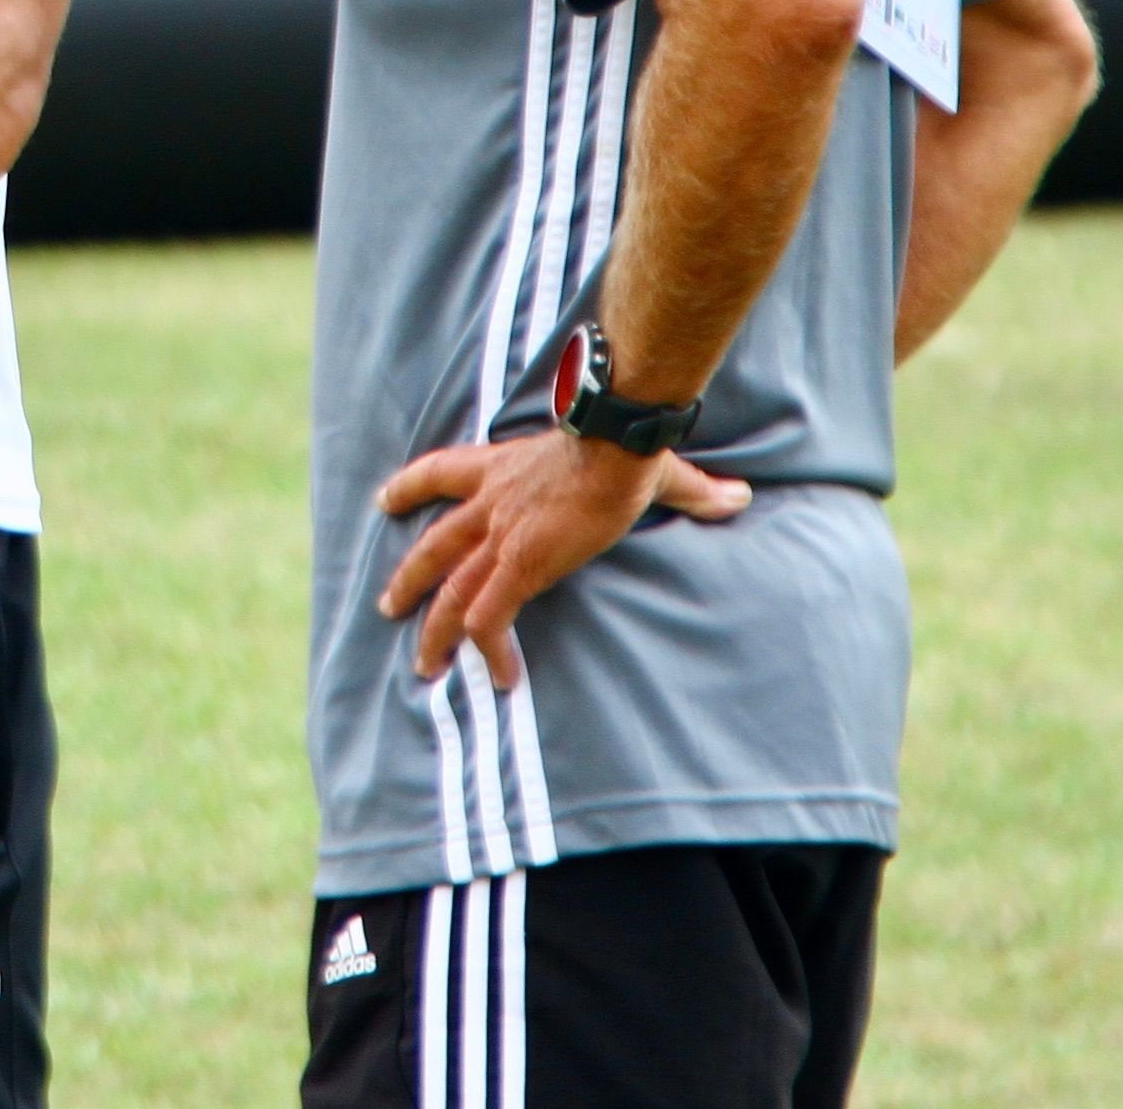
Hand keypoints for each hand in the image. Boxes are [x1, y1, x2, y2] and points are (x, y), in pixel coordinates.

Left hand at [375, 430, 746, 689]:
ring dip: (434, 629)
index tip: (384, 500)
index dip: (410, 488)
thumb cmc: (626, 443)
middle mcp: (490, 503)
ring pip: (450, 592)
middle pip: (433, 544)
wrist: (613, 444)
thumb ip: (691, 487)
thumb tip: (738, 497)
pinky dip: (488, 650)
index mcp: (501, 469)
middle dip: (410, 576)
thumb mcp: (647, 464)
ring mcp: (500, 537)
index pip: (441, 473)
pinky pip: (489, 619)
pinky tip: (498, 678)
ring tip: (422, 664)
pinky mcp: (518, 567)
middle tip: (388, 603)